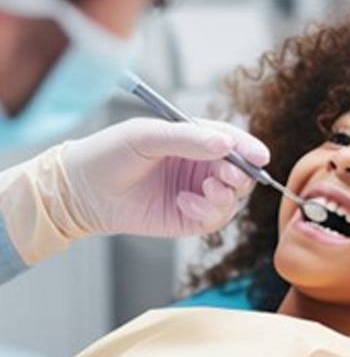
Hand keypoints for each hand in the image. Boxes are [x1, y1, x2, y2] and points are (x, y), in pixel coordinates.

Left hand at [61, 117, 269, 237]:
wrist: (82, 191)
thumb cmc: (111, 153)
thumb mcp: (147, 136)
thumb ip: (188, 139)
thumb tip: (226, 143)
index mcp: (196, 139)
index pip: (233, 141)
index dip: (249, 148)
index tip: (260, 156)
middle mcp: (201, 166)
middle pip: (241, 172)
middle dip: (240, 175)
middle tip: (226, 176)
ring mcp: (198, 192)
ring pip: (233, 198)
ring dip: (224, 195)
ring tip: (202, 190)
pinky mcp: (190, 218)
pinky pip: (216, 219)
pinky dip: (207, 212)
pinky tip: (184, 203)